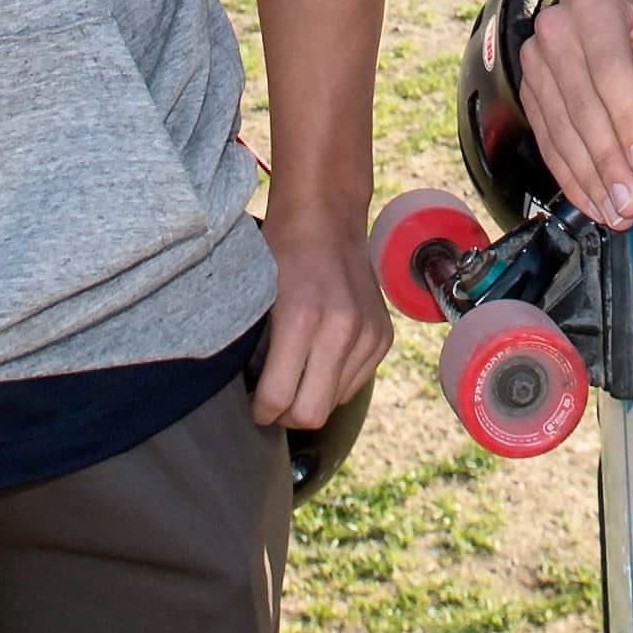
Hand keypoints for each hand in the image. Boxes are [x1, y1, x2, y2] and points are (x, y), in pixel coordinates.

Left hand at [250, 207, 394, 429]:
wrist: (326, 216)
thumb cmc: (281, 251)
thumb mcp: (256, 294)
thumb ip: (255, 346)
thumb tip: (249, 394)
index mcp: (301, 318)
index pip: (278, 399)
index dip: (260, 412)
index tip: (253, 407)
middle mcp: (341, 330)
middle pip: (311, 414)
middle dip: (286, 416)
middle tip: (271, 402)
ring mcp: (368, 334)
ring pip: (334, 402)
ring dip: (312, 397)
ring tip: (295, 373)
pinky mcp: (383, 337)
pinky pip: (355, 384)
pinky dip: (334, 381)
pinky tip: (319, 358)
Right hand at [518, 0, 632, 230]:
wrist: (614, 7)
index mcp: (597, 9)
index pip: (611, 72)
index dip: (628, 122)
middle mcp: (556, 30)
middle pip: (581, 107)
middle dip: (607, 162)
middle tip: (631, 205)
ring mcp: (534, 60)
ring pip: (560, 130)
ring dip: (588, 178)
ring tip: (615, 213)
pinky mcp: (527, 90)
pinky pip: (547, 140)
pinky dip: (570, 176)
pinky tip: (592, 202)